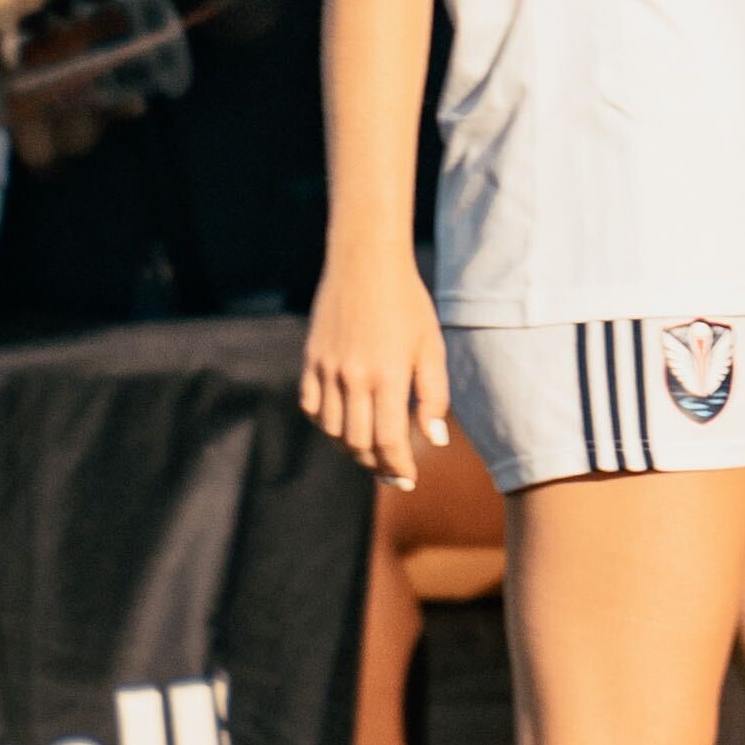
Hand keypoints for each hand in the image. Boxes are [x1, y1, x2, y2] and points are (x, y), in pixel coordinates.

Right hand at [299, 244, 450, 488]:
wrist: (365, 264)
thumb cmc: (408, 305)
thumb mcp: (431, 348)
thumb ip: (433, 397)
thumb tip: (434, 440)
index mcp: (387, 377)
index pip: (388, 441)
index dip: (397, 467)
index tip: (407, 479)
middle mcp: (352, 378)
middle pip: (357, 443)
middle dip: (376, 465)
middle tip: (392, 473)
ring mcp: (326, 370)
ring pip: (332, 430)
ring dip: (351, 448)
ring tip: (372, 451)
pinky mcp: (310, 361)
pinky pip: (311, 407)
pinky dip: (327, 424)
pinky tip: (345, 424)